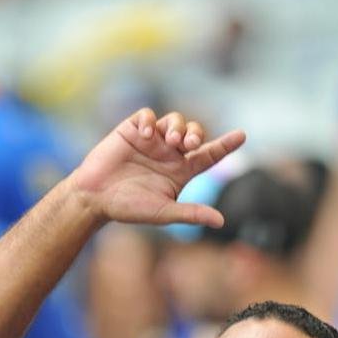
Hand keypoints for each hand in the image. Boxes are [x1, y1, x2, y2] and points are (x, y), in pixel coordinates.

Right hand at [68, 109, 245, 227]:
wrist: (95, 198)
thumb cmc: (128, 207)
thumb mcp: (164, 212)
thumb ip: (191, 213)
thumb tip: (221, 221)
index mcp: (181, 171)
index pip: (209, 155)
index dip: (226, 145)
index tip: (242, 135)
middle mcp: (169, 153)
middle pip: (194, 133)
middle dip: (195, 134)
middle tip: (188, 144)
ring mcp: (152, 140)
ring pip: (174, 120)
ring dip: (177, 126)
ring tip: (171, 140)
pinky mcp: (132, 130)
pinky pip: (148, 115)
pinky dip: (150, 121)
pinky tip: (146, 136)